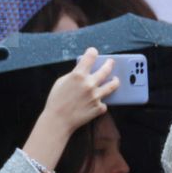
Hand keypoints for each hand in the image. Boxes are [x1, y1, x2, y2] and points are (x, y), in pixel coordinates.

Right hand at [22, 49, 119, 169]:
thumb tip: (82, 71)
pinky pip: (104, 102)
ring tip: (115, 79)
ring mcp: (96, 96)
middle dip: (109, 64)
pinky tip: (98, 101)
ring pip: (112, 85)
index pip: (90, 57)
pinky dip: (101, 102)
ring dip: (115, 81)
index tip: (94, 52)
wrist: (58, 120)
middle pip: (106, 69)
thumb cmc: (56, 101)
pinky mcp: (99, 108)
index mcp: (78, 75)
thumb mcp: (61, 82)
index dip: (92, 52)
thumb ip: (74, 75)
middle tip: (111, 62)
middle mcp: (89, 84)